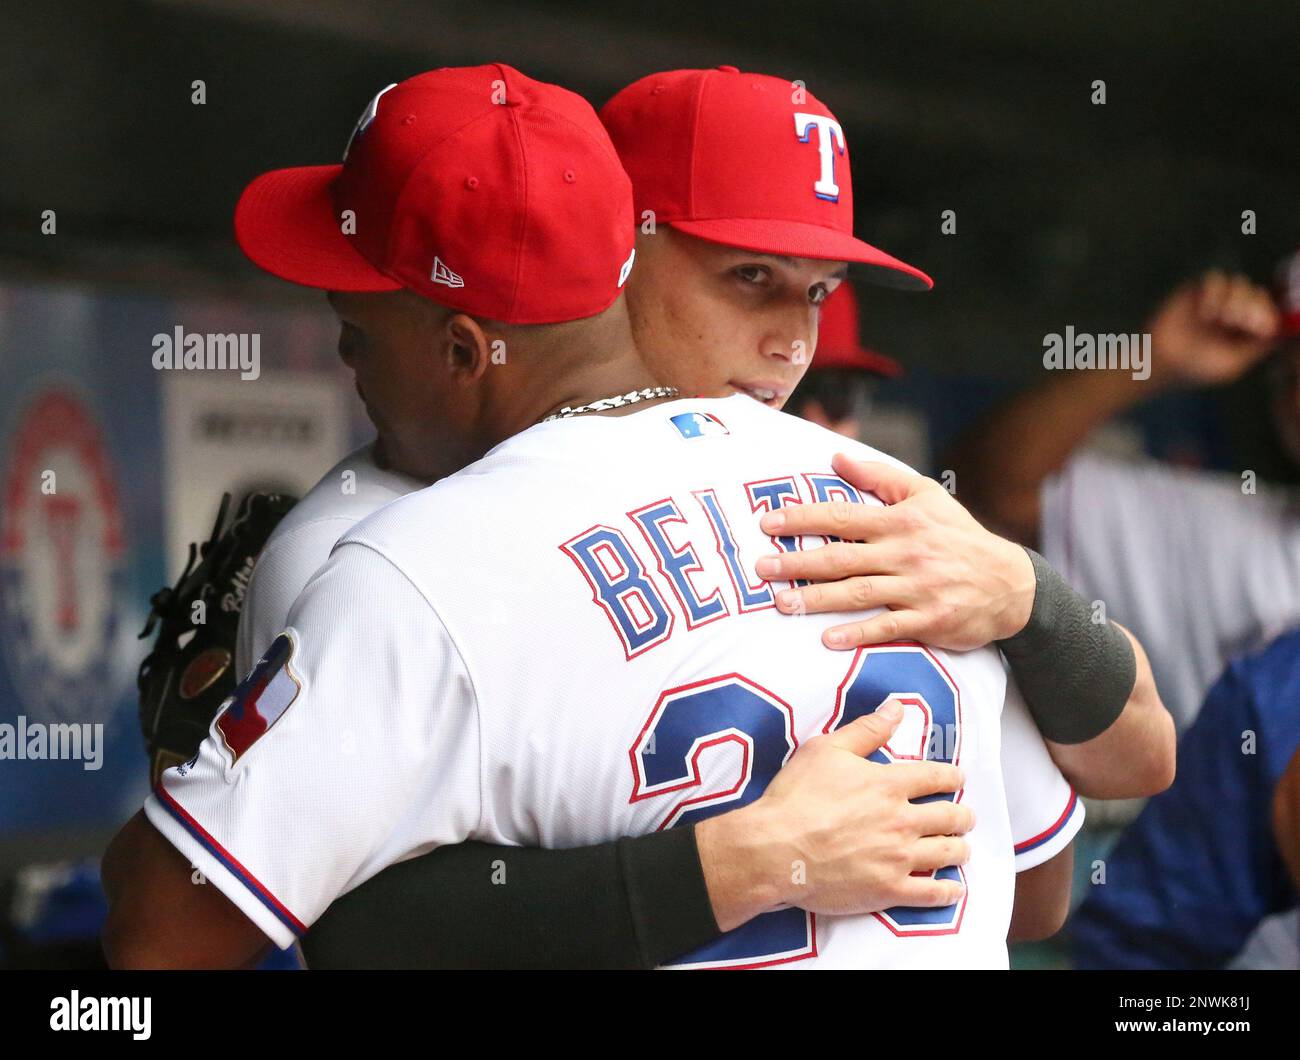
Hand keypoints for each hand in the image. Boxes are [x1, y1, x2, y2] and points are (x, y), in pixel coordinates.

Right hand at [696, 702, 971, 928]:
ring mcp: (898, 858)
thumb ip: (866, 729)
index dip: (952, 777)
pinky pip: (931, 893)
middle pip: (950, 816)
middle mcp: (902, 820)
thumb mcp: (826, 750)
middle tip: (964, 816)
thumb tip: (896, 709)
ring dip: (959, 848)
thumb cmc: (795, 797)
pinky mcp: (889, 889)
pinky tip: (953, 888)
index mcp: (889, 784)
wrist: (775, 849)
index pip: (936, 777)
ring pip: (947, 853)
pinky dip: (948, 891)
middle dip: (962, 815)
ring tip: (960, 847)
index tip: (957, 779)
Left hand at [754, 454, 1035, 650]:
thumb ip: (879, 477)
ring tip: (781, 603)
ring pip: (857, 593)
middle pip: (841, 557)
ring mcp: (917, 589)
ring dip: (816, 599)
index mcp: (900, 521)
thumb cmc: (959, 536)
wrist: (1011, 584)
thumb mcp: (926, 495)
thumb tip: (837, 458)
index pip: (842, 516)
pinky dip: (857, 634)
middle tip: (760, 567)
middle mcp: (905, 553)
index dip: (802, 518)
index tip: (767, 522)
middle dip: (797, 562)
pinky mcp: (928, 620)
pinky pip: (887, 628)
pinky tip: (827, 639)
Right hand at [1147, 270, 1279, 386]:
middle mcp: (1233, 313)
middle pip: (1257, 294)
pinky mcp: (1195, 292)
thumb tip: (1276, 330)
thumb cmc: (1194, 368)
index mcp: (1244, 331)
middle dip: (1253, 306)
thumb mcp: (1232, 365)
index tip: (1258, 326)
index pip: (1268, 312)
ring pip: (1239, 284)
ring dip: (1236, 298)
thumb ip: (1256, 348)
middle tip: (1239, 321)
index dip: (1268, 314)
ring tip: (1223, 317)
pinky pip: (1215, 279)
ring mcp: (1214, 301)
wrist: (1159, 362)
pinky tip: (1206, 311)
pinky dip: (1215, 292)